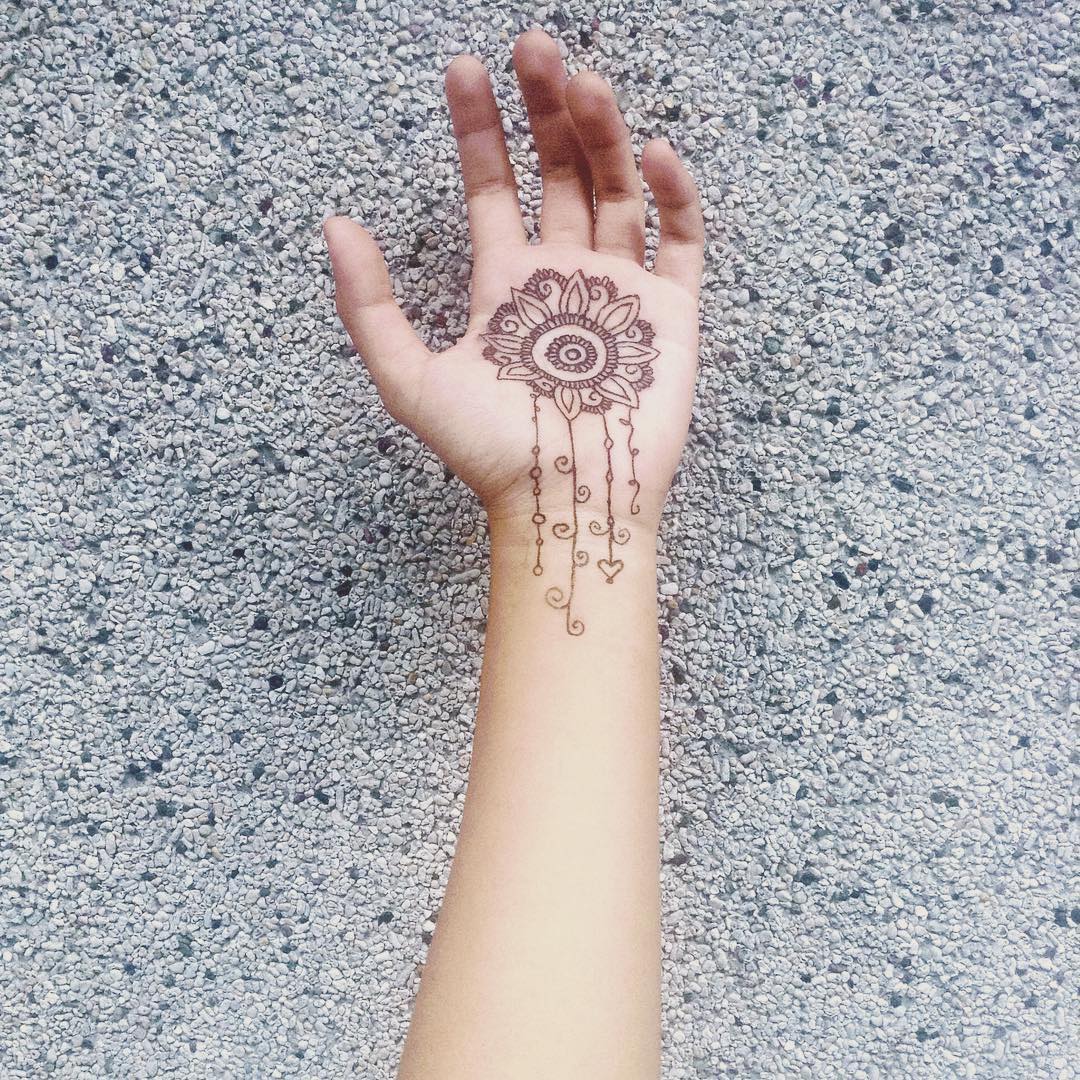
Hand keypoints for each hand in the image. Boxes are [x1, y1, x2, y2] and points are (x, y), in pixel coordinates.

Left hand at [324, 29, 703, 536]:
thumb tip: (335, 223)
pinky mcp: (671, 314)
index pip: (494, 188)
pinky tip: (652, 153)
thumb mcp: (409, 379)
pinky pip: (679, 240)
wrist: (566, 502)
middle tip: (534, 45)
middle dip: (545, 108)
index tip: (464, 68)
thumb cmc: (492, 453)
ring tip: (585, 81)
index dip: (479, 129)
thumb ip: (368, 304)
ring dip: (601, 132)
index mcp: (506, 283)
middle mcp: (564, 276)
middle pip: (559, 171)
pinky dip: (673, 194)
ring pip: (616, 190)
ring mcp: (620, 291)